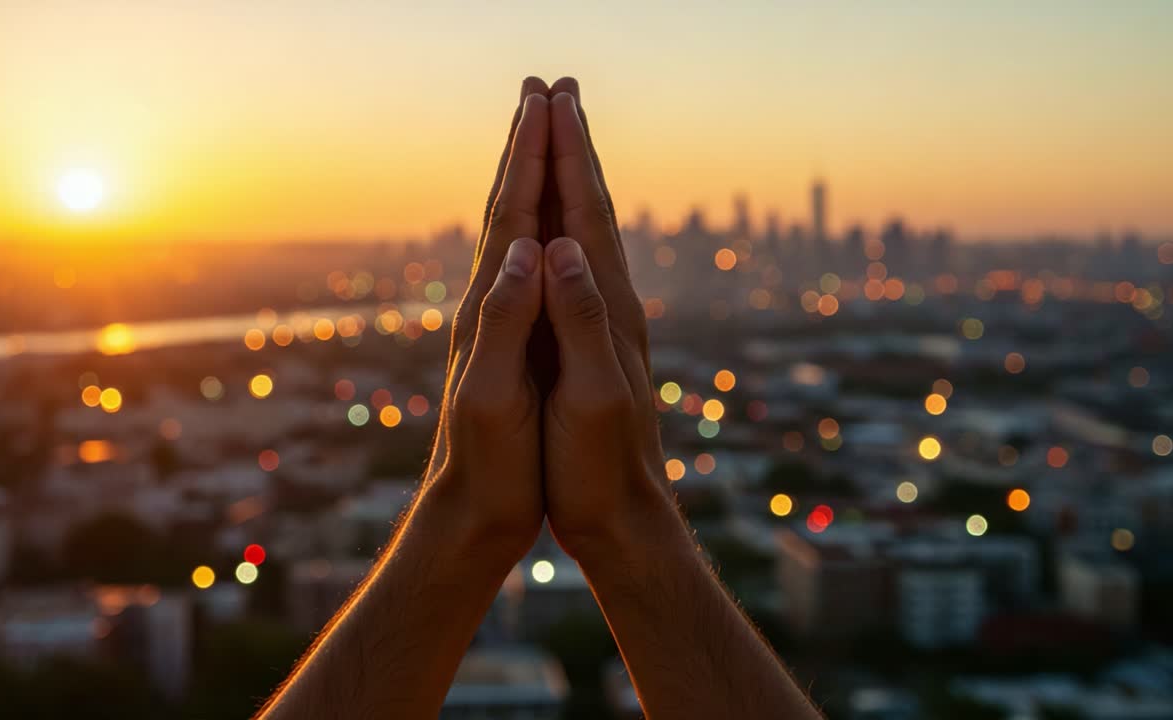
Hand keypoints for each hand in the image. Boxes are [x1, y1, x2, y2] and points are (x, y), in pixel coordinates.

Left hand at [424, 78, 551, 560]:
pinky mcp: (511, 342)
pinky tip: (544, 226)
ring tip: (542, 138)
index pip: (515, 215)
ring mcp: (499, 321)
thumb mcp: (496, 395)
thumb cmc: (491, 463)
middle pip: (511, 208)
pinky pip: (527, 267)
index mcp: (492, 308)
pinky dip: (539, 228)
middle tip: (543, 92)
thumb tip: (530, 249)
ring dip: (530, 178)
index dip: (532, 157)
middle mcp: (491, 304)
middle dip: (528, 148)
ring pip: (517, 232)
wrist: (472, 511)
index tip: (548, 101)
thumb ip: (509, 321)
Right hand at [539, 81, 677, 562]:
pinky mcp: (597, 344)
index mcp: (604, 309)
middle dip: (571, 147)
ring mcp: (606, 322)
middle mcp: (610, 305)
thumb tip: (560, 248)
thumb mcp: (590, 395)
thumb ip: (577, 321)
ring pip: (588, 232)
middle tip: (556, 92)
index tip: (548, 100)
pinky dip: (569, 228)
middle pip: (591, 209)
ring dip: (574, 179)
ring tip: (560, 139)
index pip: (582, 214)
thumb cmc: (599, 466)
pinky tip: (562, 228)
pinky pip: (582, 266)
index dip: (564, 156)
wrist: (624, 517)